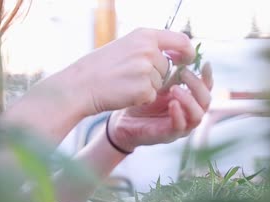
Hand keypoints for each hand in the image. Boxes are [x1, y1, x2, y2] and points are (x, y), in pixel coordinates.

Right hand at [58, 28, 195, 115]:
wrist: (82, 84)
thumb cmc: (102, 66)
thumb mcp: (127, 46)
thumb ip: (150, 47)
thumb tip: (176, 53)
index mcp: (145, 35)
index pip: (181, 40)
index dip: (187, 52)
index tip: (187, 60)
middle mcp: (148, 50)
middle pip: (167, 67)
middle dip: (155, 75)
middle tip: (129, 76)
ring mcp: (146, 69)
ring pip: (160, 83)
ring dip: (147, 87)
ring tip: (124, 83)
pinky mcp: (144, 89)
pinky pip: (152, 96)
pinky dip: (141, 99)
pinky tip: (124, 93)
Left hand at [107, 63, 212, 152]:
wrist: (123, 120)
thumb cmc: (142, 100)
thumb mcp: (158, 82)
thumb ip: (171, 71)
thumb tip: (180, 51)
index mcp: (190, 98)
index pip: (207, 87)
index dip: (208, 76)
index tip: (203, 63)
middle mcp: (190, 112)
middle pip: (206, 100)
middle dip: (197, 86)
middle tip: (184, 74)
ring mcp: (182, 125)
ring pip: (197, 115)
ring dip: (189, 100)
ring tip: (175, 89)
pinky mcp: (170, 135)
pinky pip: (181, 127)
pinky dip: (178, 115)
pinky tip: (172, 104)